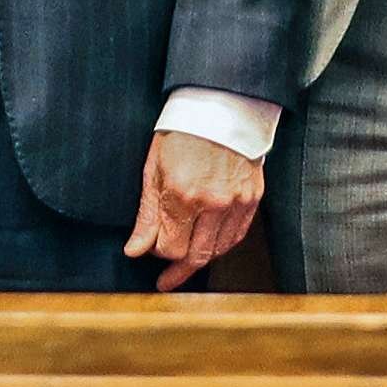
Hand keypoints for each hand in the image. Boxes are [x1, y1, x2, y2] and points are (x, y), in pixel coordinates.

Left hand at [131, 130, 265, 285]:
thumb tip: (134, 251)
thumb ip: (147, 215)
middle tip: (166, 279)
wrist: (219, 107)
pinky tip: (209, 247)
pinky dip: (221, 246)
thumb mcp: (153, 170)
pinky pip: (237, 236)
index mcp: (181, 194)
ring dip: (200, 259)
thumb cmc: (181, 134)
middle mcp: (211, 203)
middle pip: (194, 255)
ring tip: (186, 263)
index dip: (157, 252)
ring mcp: (236, 202)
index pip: (169, 247)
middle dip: (177, 269)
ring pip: (217, 250)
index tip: (151, 249)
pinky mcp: (252, 199)